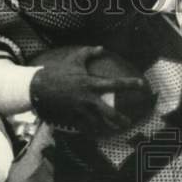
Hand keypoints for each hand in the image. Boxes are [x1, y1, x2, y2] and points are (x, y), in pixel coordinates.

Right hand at [30, 45, 144, 132]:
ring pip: (98, 123)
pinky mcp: (71, 117)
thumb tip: (101, 48)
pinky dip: (91, 130)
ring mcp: (80, 110)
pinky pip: (84, 127)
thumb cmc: (57, 72)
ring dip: (107, 127)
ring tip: (114, 130)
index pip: (116, 84)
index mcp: (91, 83)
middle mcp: (88, 98)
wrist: (38, 87)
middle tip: (128, 122)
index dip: (131, 84)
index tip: (142, 85)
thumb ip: (90, 53)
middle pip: (109, 112)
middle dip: (120, 119)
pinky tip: (97, 133)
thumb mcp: (74, 60)